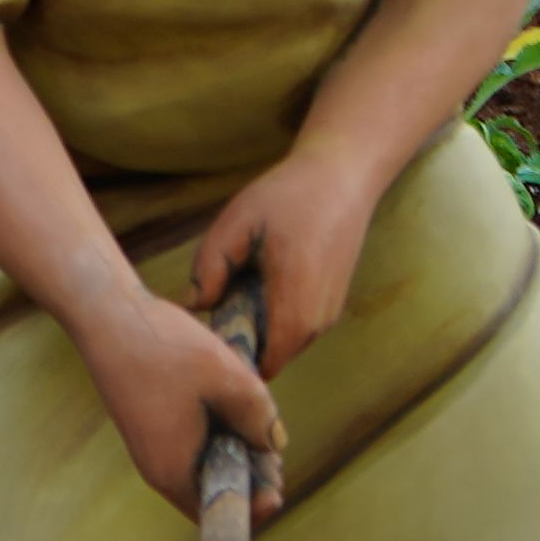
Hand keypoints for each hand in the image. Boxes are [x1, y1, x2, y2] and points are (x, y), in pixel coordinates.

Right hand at [75, 285, 286, 517]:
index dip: (253, 507)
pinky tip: (238, 408)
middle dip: (249, 479)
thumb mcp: (230, 379)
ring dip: (235, 454)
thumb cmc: (166, 346)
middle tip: (275, 455)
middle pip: (213, 492)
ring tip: (262, 429)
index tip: (278, 487)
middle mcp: (158, 468)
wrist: (109, 314)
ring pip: (204, 466)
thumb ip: (260, 418)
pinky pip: (192, 446)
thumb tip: (274, 444)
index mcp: (173, 469)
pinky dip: (217, 436)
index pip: (216, 512)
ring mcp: (152, 446)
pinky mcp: (151, 426)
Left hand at [190, 152, 381, 376]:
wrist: (343, 176)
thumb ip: (208, 268)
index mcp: (295, 302)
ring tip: (239, 291)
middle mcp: (319, 318)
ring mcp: (331, 313)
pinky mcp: (334, 304)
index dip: (233, 360)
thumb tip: (196, 307)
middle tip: (218, 307)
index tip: (209, 336)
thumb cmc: (289, 195)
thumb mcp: (236, 223)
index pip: (263, 364)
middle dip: (243, 345)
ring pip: (285, 346)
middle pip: (271, 359)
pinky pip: (298, 330)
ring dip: (259, 332)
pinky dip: (275, 320)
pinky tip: (262, 284)